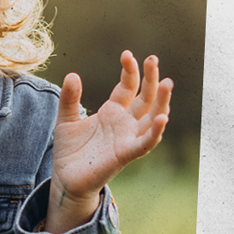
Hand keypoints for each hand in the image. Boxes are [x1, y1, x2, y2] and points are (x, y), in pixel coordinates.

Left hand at [48, 52, 172, 226]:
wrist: (66, 178)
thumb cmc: (70, 150)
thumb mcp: (66, 119)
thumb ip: (69, 98)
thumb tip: (72, 74)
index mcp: (112, 111)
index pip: (128, 87)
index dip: (130, 71)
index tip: (127, 55)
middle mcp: (125, 123)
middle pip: (145, 98)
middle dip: (151, 79)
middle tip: (153, 58)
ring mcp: (127, 138)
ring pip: (152, 117)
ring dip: (162, 101)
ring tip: (167, 82)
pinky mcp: (126, 154)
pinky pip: (145, 143)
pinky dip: (155, 132)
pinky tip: (162, 117)